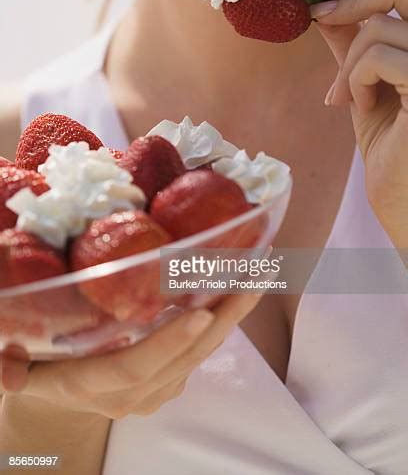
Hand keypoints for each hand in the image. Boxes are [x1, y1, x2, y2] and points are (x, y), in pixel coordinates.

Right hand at [0, 295, 259, 419]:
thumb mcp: (19, 365)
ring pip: (202, 352)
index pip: (136, 367)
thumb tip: (9, 368)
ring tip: (259, 271)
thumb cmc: (39, 368)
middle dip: (224, 316)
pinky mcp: (170, 382)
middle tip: (255, 274)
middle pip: (186, 356)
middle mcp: (133, 394)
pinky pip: (202, 350)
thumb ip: (12, 367)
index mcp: (93, 384)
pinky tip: (240, 285)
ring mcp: (156, 390)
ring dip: (232, 313)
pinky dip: (223, 318)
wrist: (58, 399)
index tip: (201, 311)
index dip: (169, 342)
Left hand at [304, 0, 407, 245]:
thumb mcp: (367, 83)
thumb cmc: (393, 145)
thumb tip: (325, 5)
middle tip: (317, 10)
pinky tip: (359, 107)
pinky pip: (380, 55)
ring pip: (381, 26)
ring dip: (349, 61)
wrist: (403, 200)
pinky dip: (357, 78)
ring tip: (344, 97)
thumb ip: (354, 43)